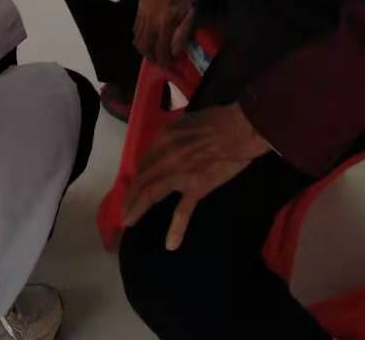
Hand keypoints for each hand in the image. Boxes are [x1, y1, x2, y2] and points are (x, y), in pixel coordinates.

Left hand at [122, 103, 271, 250]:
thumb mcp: (186, 121)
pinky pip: (183, 212)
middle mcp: (165, 155)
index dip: (138, 175)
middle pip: (141, 178)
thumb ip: (173, 136)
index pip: (144, 161)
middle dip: (130, 195)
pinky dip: (176, 229)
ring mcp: (180, 173)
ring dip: (136, 208)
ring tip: (128, 220)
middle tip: (124, 209)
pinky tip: (171, 244)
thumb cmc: (218, 120)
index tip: (136, 186)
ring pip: (150, 194)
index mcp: (163, 137)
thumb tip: (166, 149)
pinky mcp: (197, 187)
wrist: (240, 128)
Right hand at [134, 0, 194, 67]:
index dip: (163, 60)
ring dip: (144, 48)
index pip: (160, 49)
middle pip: (145, 46)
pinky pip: (136, 27)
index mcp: (164, 23)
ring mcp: (142, 13)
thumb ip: (181, 37)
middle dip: (151, 57)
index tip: (167, 66)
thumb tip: (174, 53)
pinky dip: (140, 36)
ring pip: (137, 38)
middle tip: (158, 62)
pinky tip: (148, 38)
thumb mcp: (190, 18)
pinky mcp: (140, 8)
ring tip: (152, 52)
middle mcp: (150, 20)